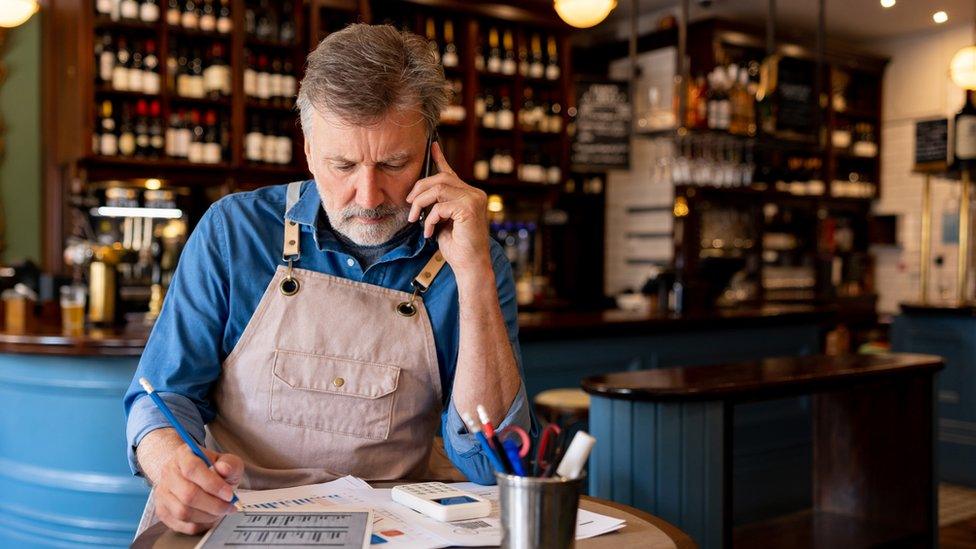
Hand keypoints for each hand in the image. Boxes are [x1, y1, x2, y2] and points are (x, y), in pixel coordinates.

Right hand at [153, 444, 243, 534]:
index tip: (229, 494)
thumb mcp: (227, 462)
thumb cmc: (213, 469)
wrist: (195, 476)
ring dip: (207, 516)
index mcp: (183, 455)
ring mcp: (162, 493)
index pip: (193, 469)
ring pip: (183, 512)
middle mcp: (168, 473)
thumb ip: (230, 464)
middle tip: (230, 507)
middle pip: (188, 494)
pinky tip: (210, 517)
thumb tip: (224, 469)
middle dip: (214, 505)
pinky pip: (181, 525)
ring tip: (221, 511)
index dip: (213, 484)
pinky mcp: (162, 511)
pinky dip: (200, 524)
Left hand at [406, 142, 491, 275]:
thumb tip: (418, 195)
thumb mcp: (442, 221)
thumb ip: (437, 205)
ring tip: (415, 219)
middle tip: (408, 204)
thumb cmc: (456, 246)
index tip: (431, 146)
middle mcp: (474, 194)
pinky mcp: (469, 209)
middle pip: (440, 178)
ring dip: (420, 204)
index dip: (439, 158)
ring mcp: (474, 200)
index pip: (450, 173)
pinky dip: (429, 219)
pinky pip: (439, 207)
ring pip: (437, 189)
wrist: (470, 265)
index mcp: (469, 194)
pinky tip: (429, 232)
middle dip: (419, 189)